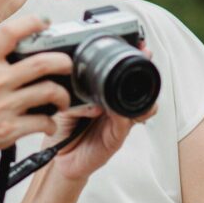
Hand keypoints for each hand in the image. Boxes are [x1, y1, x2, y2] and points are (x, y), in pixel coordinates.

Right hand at [0, 16, 72, 172]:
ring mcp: (3, 106)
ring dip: (62, 97)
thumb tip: (15, 58)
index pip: (8, 33)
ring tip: (62, 101)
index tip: (45, 23)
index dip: (32, 23)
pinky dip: (51, 124)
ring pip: (49, 91)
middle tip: (67, 66)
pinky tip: (48, 124)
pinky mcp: (10, 129)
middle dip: (63, 62)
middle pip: (41, 62)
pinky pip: (43, 121)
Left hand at [45, 43, 156, 180]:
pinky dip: (125, 114)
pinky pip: (126, 123)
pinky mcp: (117, 137)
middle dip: (144, 69)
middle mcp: (116, 106)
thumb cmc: (62, 129)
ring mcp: (120, 121)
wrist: (59, 159)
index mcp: (104, 94)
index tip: (136, 43)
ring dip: (143, 92)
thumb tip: (90, 87)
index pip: (123, 74)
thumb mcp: (64, 103)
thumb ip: (75, 94)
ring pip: (142, 104)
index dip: (132, 58)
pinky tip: (119, 109)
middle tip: (144, 54)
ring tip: (139, 81)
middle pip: (139, 86)